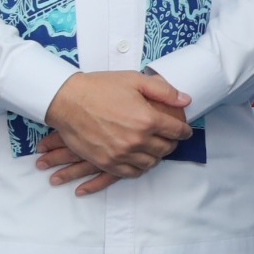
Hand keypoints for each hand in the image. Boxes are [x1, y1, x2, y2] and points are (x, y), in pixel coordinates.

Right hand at [41, 70, 192, 191]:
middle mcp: (137, 140)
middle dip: (171, 143)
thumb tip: (186, 100)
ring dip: (156, 156)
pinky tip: (139, 159)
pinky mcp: (106, 162)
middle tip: (169, 138)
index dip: (184, 131)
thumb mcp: (135, 80)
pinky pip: (131, 173)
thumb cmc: (100, 88)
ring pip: (150, 163)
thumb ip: (164, 91)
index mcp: (147, 119)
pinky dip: (139, 168)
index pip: (177, 131)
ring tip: (154, 148)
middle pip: (166, 149)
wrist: (67, 101)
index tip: (184, 131)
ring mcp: (121, 154)